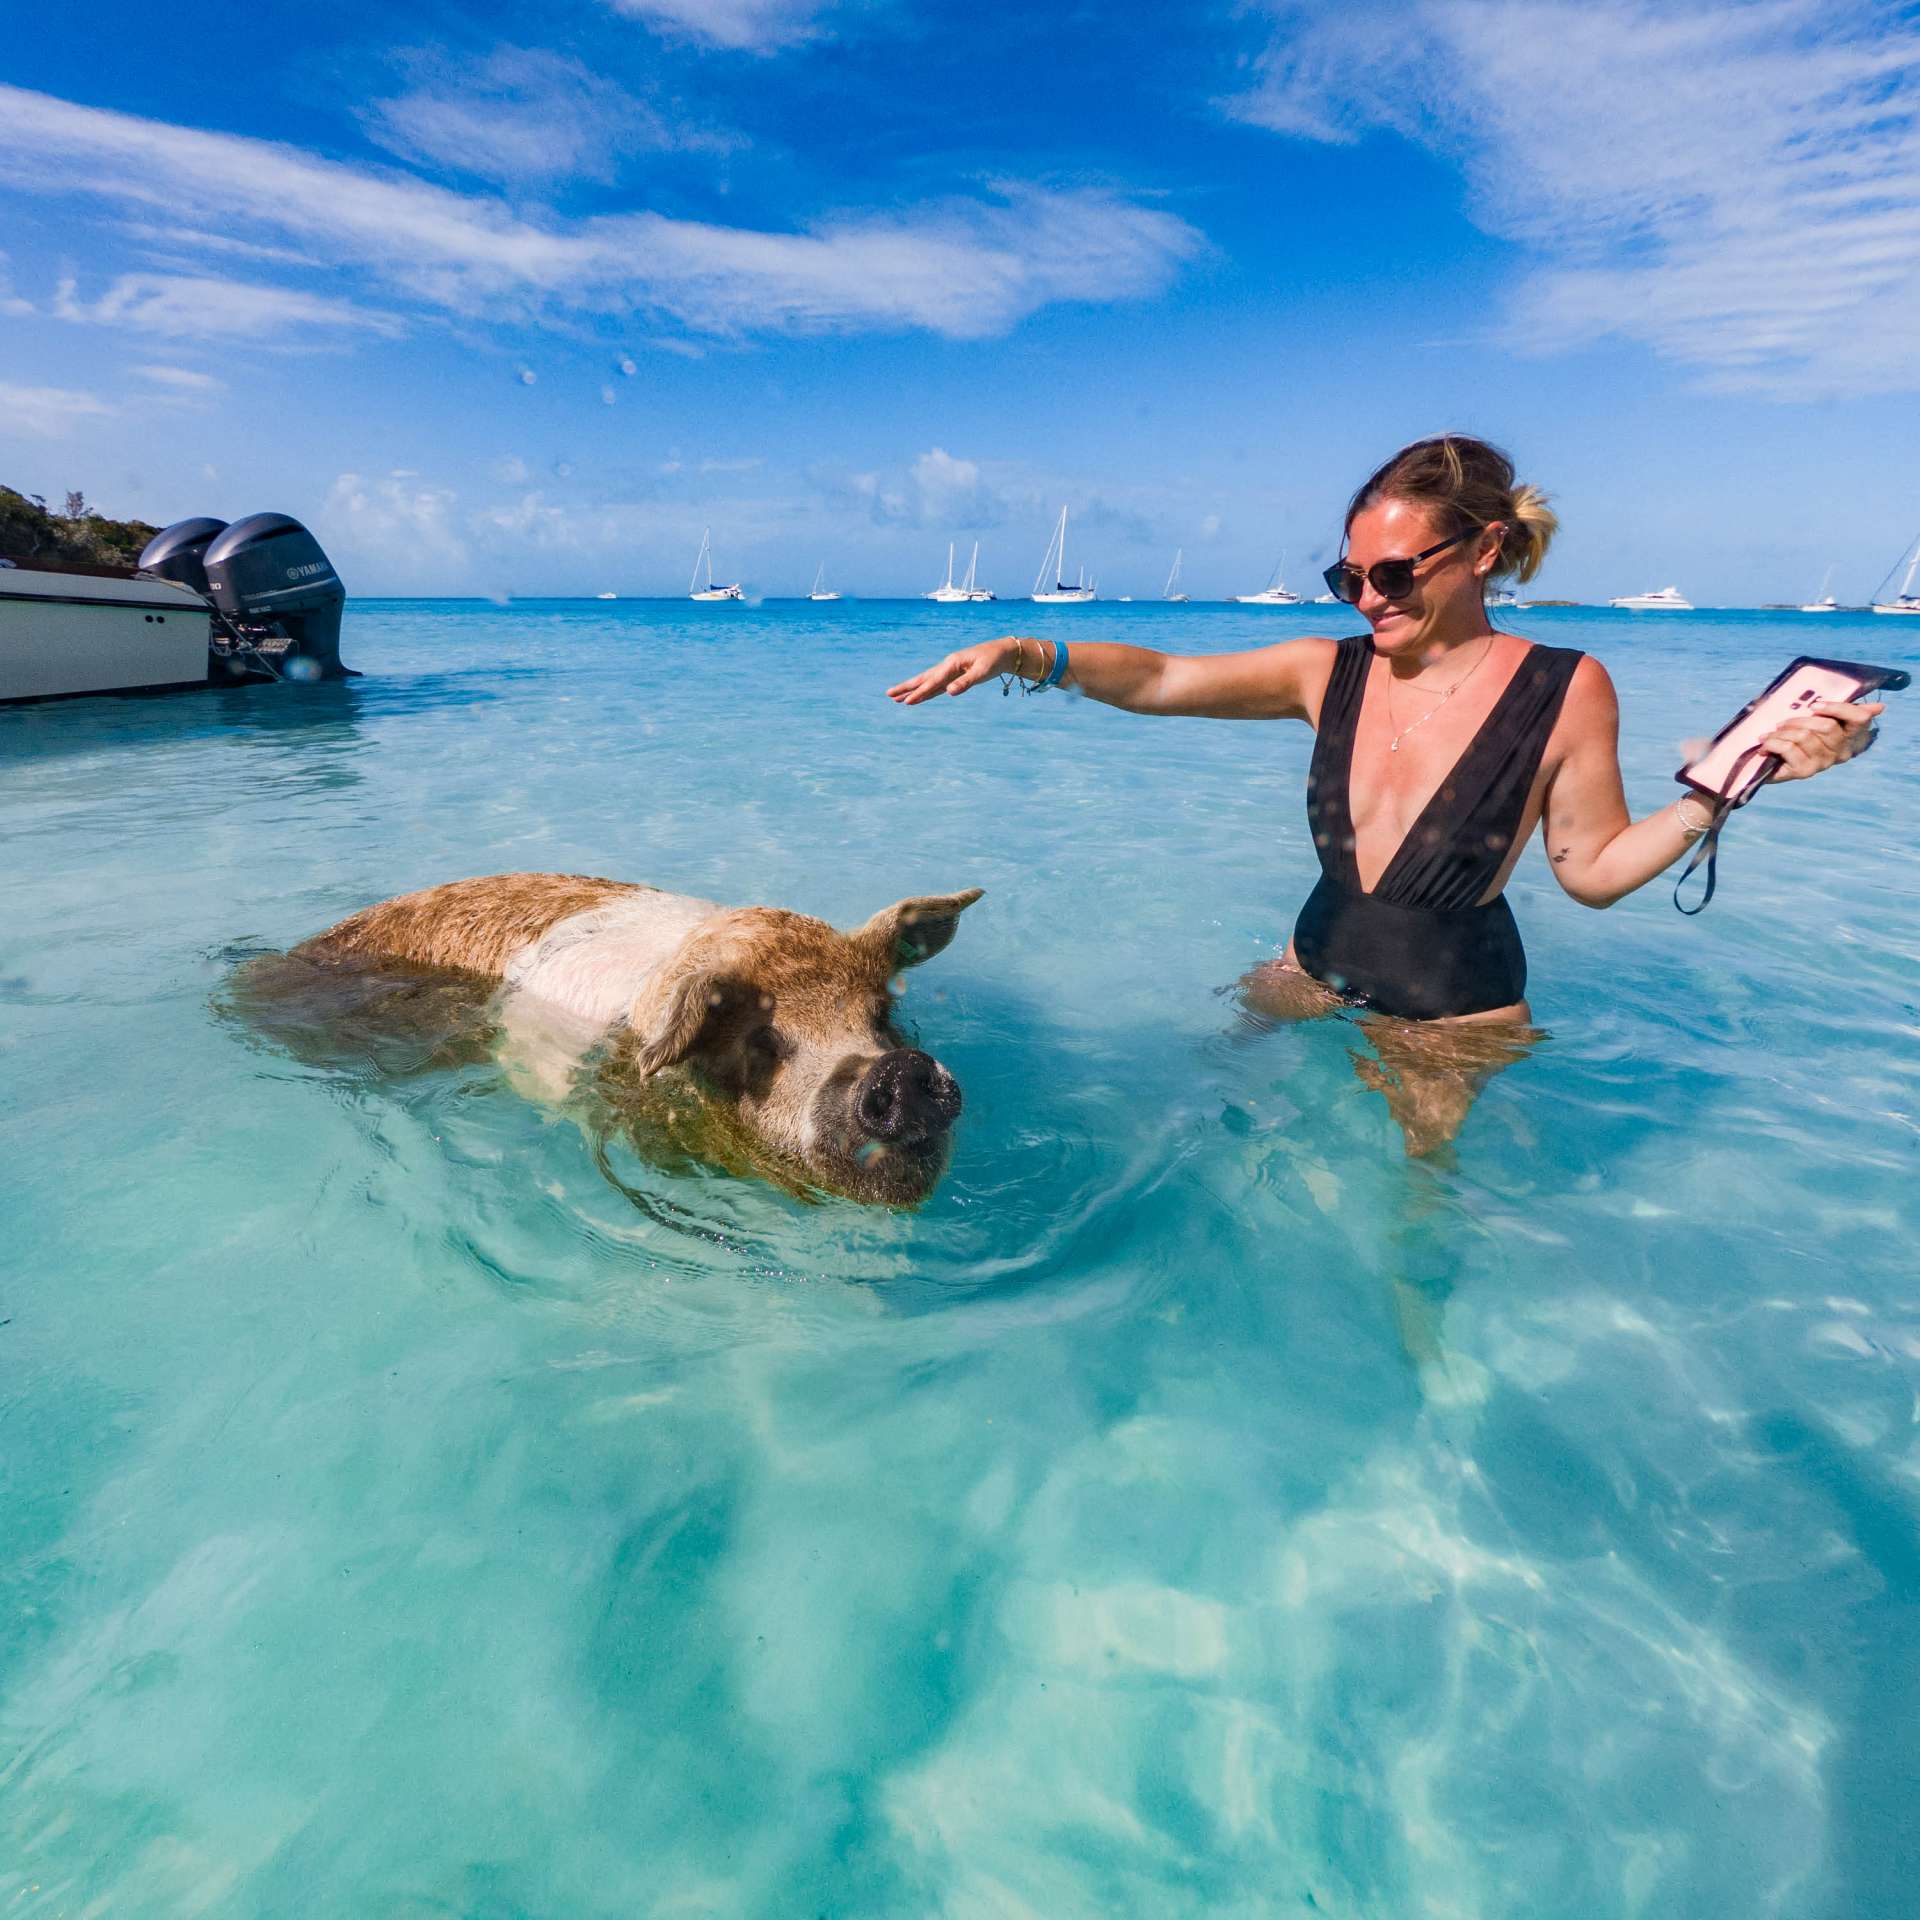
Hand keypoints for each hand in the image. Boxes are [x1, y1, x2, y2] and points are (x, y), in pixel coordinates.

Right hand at [886, 637, 1027, 705]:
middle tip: (889, 695)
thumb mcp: (982, 672)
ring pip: (927, 682)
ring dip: (913, 690)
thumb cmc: (993, 661)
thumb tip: (950, 692)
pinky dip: (926, 691)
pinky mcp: (954, 675)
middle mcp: (947, 666)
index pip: (932, 682)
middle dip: (906, 688)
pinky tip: (919, 696)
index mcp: (952, 664)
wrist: (1003, 652)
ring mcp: (950, 671)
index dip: (919, 693)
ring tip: (897, 697)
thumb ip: (966, 682)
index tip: (906, 703)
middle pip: (923, 679)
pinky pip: (936, 685)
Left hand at [1762, 699, 1884, 781]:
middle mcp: (1841, 751)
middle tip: (1781, 722)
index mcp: (1850, 736)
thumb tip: (1880, 707)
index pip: (1859, 719)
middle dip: (1800, 720)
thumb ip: (1842, 710)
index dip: (1839, 708)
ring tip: (1771, 733)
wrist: (1770, 765)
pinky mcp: (1805, 772)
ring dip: (1782, 732)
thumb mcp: (1818, 719)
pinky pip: (1788, 749)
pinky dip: (1773, 742)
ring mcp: (1824, 763)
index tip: (1816, 706)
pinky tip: (1765, 744)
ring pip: (1804, 736)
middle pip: (1827, 726)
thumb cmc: (1797, 736)